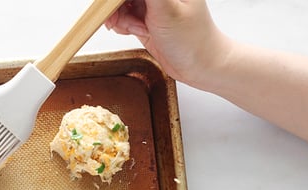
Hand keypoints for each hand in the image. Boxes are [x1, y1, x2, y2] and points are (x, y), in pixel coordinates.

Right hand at [105, 0, 229, 88]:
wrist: (199, 65)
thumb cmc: (192, 40)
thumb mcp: (167, 11)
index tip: (108, 5)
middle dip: (116, 6)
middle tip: (114, 19)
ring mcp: (154, 4)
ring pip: (122, 3)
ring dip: (119, 16)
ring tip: (131, 28)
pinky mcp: (147, 18)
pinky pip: (125, 15)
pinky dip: (122, 24)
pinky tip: (131, 31)